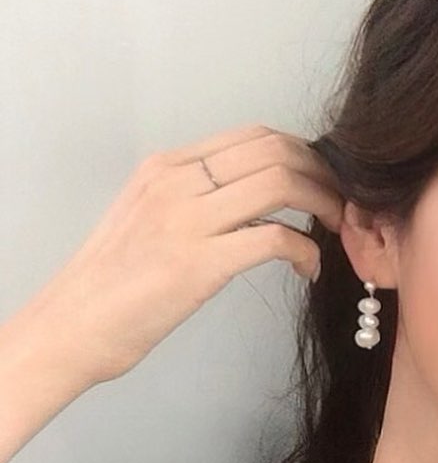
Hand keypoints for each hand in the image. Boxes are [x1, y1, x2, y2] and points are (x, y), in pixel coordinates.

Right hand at [30, 124, 345, 384]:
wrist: (73, 326)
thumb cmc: (113, 285)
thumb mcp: (149, 220)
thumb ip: (195, 203)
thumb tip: (249, 206)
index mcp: (167, 168)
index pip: (253, 136)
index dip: (302, 153)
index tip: (322, 181)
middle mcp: (177, 182)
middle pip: (275, 150)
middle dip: (322, 174)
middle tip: (340, 205)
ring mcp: (187, 220)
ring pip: (280, 184)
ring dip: (323, 205)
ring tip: (333, 230)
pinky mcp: (199, 263)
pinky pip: (275, 239)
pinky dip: (306, 252)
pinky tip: (308, 269)